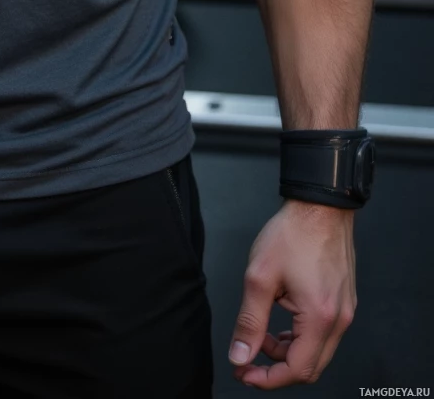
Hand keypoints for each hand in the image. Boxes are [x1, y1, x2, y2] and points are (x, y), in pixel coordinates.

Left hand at [228, 199, 355, 386]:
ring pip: (317, 352)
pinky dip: (300, 337)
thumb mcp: (260, 277)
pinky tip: (281, 322)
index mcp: (320, 318)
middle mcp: (339, 320)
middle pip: (309, 367)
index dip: (267, 378)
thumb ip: (250, 321)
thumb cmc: (294, 233)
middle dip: (275, 368)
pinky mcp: (343, 302)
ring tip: (261, 335)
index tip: (244, 372)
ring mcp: (344, 312)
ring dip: (287, 351)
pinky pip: (323, 334)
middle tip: (248, 359)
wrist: (320, 206)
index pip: (297, 369)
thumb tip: (241, 355)